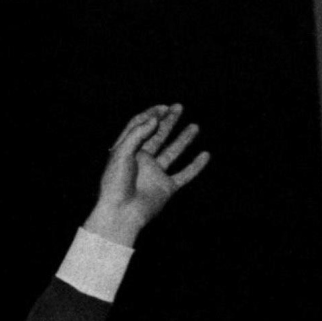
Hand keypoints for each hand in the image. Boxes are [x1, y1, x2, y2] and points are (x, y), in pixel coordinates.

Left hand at [84, 104, 209, 242]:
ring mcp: (155, 174)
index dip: (150, 115)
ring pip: (172, 152)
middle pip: (156, 136)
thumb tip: (154, 119)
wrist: (121, 213)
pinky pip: (184, 174)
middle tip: (179, 107)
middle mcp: (141, 160)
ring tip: (195, 126)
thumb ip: (137, 134)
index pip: (139, 127)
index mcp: (127, 150)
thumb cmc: (116, 184)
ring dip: (183, 139)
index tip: (163, 108)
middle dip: (168, 121)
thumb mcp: (121, 154)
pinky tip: (205, 155)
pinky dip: (195, 166)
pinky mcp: (166, 187)